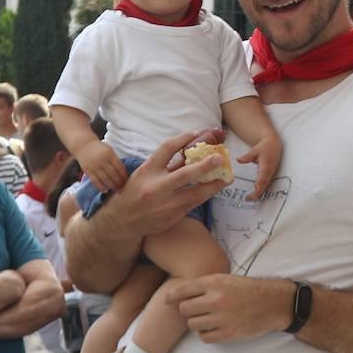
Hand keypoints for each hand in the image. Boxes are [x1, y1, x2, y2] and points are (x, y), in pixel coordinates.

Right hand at [79, 140, 127, 193]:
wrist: (83, 144)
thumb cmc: (99, 148)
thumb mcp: (109, 150)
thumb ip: (115, 160)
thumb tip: (123, 172)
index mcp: (109, 154)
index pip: (119, 167)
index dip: (124, 175)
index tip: (127, 180)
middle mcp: (102, 160)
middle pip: (113, 174)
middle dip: (119, 182)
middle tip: (123, 187)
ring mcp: (94, 166)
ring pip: (105, 179)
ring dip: (112, 186)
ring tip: (116, 190)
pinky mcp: (88, 170)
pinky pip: (95, 180)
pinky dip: (101, 186)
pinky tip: (106, 190)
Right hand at [112, 130, 229, 238]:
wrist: (124, 220)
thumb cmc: (136, 191)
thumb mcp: (145, 173)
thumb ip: (166, 163)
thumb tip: (190, 150)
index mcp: (147, 171)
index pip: (166, 149)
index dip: (182, 139)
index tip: (195, 132)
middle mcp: (156, 187)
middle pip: (184, 173)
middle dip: (204, 166)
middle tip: (219, 158)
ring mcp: (165, 204)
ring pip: (195, 193)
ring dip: (213, 185)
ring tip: (227, 177)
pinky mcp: (172, 216)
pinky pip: (194, 204)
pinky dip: (206, 195)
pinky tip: (215, 189)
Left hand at [174, 274, 291, 342]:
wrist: (274, 303)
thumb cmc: (248, 290)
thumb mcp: (227, 279)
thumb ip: (205, 286)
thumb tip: (179, 297)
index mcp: (214, 283)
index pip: (183, 290)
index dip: (171, 296)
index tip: (166, 300)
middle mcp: (216, 299)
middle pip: (185, 310)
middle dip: (189, 311)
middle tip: (198, 311)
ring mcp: (222, 318)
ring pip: (193, 325)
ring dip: (198, 323)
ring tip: (208, 319)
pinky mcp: (229, 333)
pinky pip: (205, 337)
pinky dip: (207, 334)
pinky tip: (215, 328)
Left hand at [237, 134, 282, 199]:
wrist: (274, 146)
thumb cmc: (264, 148)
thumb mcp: (255, 150)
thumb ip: (247, 156)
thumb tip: (238, 160)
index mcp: (266, 165)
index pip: (263, 175)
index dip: (260, 182)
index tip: (255, 188)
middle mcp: (270, 172)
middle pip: (264, 184)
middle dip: (258, 192)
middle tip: (248, 198)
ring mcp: (271, 175)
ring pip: (266, 186)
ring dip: (259, 193)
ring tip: (250, 199)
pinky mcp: (270, 176)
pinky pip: (266, 185)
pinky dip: (260, 190)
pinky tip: (254, 195)